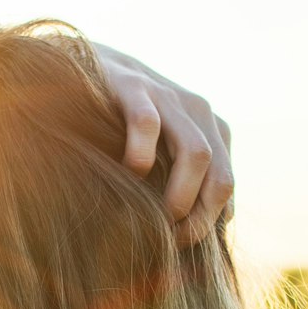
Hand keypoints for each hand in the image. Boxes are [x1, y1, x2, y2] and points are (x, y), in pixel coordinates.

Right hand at [93, 42, 233, 248]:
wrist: (81, 63)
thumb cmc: (118, 124)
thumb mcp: (157, 152)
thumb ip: (182, 184)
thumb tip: (207, 238)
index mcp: (210, 129)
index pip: (226, 184)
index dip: (210, 223)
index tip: (181, 245)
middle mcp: (197, 111)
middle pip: (220, 174)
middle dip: (201, 216)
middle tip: (174, 241)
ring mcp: (166, 95)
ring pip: (196, 153)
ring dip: (182, 195)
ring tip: (160, 219)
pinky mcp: (131, 85)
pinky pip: (148, 122)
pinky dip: (143, 153)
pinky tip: (129, 171)